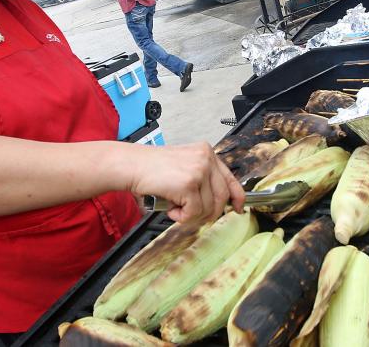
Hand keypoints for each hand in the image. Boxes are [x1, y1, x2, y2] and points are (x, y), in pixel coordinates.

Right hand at [130, 143, 244, 222]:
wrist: (130, 165)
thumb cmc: (151, 169)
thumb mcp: (183, 167)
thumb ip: (202, 180)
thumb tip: (217, 204)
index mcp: (206, 152)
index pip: (230, 178)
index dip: (237, 197)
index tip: (238, 208)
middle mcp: (206, 158)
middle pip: (222, 197)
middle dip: (209, 213)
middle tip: (192, 215)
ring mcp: (199, 170)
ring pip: (208, 208)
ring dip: (191, 215)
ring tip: (174, 207)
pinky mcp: (189, 184)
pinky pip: (194, 212)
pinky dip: (181, 217)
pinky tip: (170, 208)